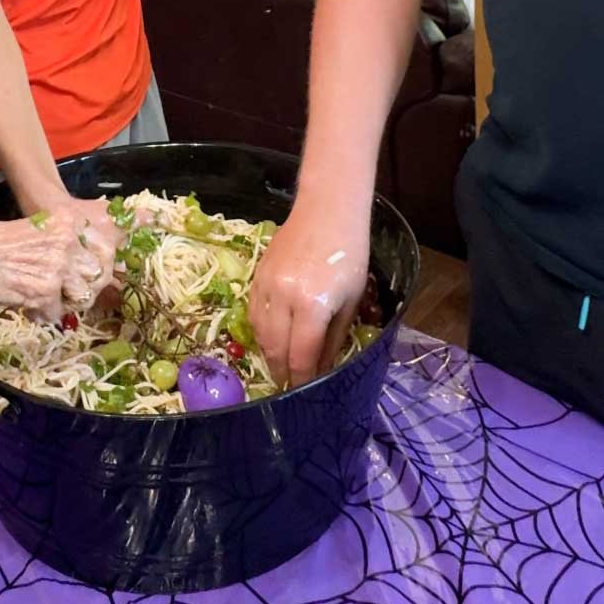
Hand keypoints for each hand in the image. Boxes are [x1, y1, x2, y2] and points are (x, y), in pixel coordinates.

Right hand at [0, 201, 117, 322]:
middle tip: (68, 291)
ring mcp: (59, 268)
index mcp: (69, 221)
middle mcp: (68, 242)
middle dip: (86, 286)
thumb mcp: (40, 229)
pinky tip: (28, 305)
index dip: (101, 264)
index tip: (94, 273)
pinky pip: (58, 314)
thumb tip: (91, 263)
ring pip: (83, 297)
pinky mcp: (46, 293)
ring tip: (47, 299)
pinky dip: (44, 315)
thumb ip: (66, 243)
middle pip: (99, 274)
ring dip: (67, 302)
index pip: (106, 246)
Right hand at [251, 201, 370, 388]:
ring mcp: (266, 285)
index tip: (305, 394)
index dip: (303, 379)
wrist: (327, 210)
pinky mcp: (257, 274)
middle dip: (282, 372)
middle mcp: (284, 298)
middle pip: (276, 348)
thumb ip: (334, 337)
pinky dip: (260, 330)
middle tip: (288, 387)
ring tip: (278, 366)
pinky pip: (253, 311)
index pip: (302, 356)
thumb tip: (323, 368)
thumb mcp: (350, 299)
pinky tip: (270, 337)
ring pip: (259, 331)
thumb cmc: (349, 254)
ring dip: (267, 353)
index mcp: (312, 306)